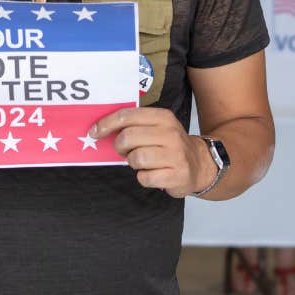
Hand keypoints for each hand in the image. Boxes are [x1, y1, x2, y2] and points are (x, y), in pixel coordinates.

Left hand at [89, 107, 213, 197]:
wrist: (199, 164)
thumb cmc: (169, 145)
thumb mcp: (157, 127)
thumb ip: (134, 124)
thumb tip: (100, 128)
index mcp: (163, 117)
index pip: (127, 116)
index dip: (106, 124)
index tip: (94, 132)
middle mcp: (171, 133)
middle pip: (128, 137)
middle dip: (120, 147)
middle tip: (124, 151)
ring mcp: (176, 155)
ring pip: (135, 158)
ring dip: (133, 163)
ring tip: (143, 162)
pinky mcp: (177, 175)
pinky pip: (144, 178)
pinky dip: (144, 178)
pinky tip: (153, 174)